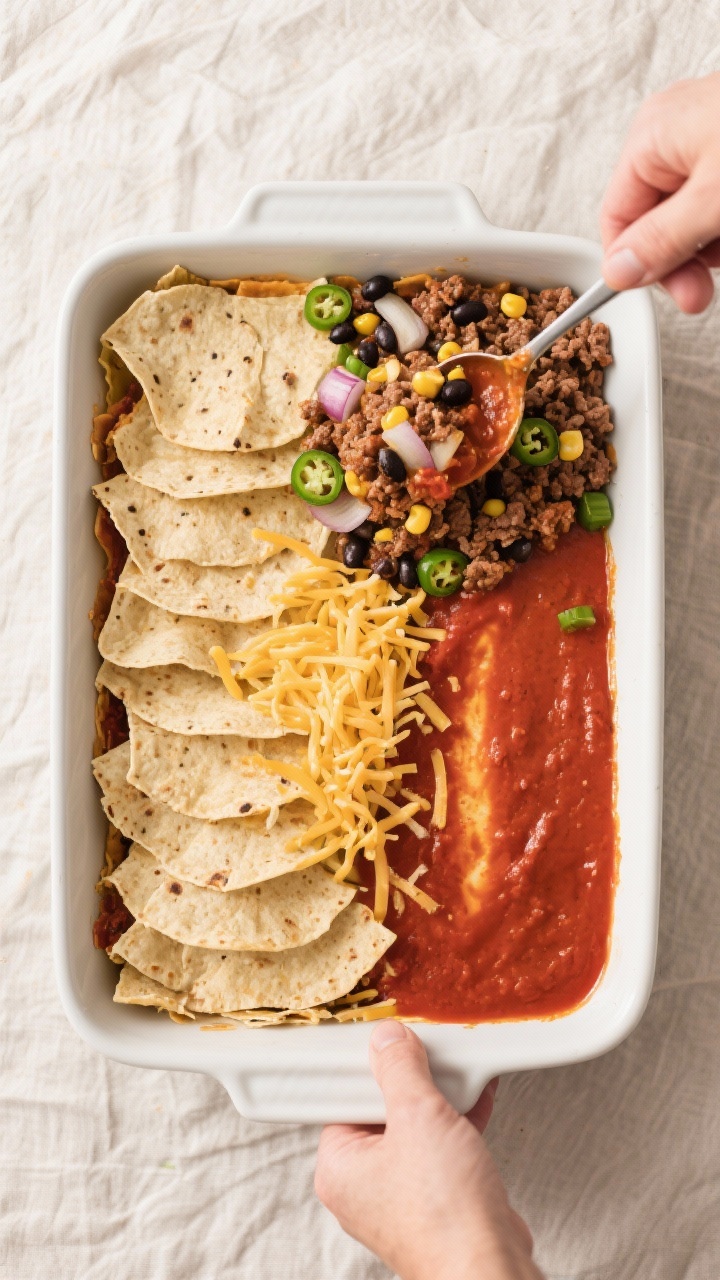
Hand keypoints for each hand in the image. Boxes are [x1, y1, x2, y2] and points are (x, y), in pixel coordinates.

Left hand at [315, 1022, 542, 1279]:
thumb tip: (388, 1040)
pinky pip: (440, 1149)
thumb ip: (400, 1069)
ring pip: (415, 1129)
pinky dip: (457, 1123)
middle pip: (381, 1111)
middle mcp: (363, 1186)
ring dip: (440, 1100)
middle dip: (411, 1080)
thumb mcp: (418, 1116)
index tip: (387, 1040)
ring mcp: (400, 1196)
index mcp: (338, 1167)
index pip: (342, 1098)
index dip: (367, 1065)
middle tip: (425, 1052)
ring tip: (457, 1071)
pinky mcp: (436, 1201)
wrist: (489, 1265)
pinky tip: (477, 1096)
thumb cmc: (444, 1214)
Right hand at [600, 72, 719, 311]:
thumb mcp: (714, 201)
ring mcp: (713, 144)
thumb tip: (620, 271)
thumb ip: (662, 241)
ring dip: (717, 246)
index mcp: (654, 138)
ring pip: (697, 220)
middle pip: (658, 222)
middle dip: (687, 260)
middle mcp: (678, 137)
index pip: (618, 218)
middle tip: (704, 292)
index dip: (639, 264)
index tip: (669, 293)